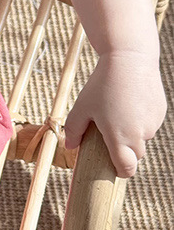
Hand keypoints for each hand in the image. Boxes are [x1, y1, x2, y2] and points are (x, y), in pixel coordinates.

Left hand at [64, 50, 166, 177]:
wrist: (129, 59)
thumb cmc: (102, 85)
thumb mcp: (82, 106)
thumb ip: (74, 129)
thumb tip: (70, 146)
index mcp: (119, 138)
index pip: (126, 168)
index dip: (120, 170)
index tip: (112, 166)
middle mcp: (140, 134)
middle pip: (135, 155)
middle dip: (124, 150)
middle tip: (109, 132)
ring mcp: (152, 123)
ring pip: (143, 137)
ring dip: (133, 132)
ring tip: (118, 110)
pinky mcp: (160, 112)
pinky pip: (150, 123)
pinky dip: (141, 119)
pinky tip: (130, 101)